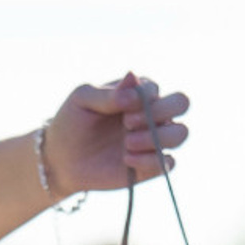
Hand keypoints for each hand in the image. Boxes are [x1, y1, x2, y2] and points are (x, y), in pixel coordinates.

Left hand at [42, 74, 188, 195]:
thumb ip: (109, 92)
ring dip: (156, 138)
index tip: (120, 111)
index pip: (156, 88)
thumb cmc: (72, 122)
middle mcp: (151, 114)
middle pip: (181, 103)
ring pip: (180, 133)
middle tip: (128, 124)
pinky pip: (169, 163)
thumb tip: (133, 78)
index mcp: (136, 93)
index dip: (142, 99)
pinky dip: (150, 161)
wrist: (63, 159)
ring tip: (127, 144)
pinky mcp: (153, 166)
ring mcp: (154, 140)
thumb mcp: (83, 99)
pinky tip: (126, 159)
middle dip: (162, 112)